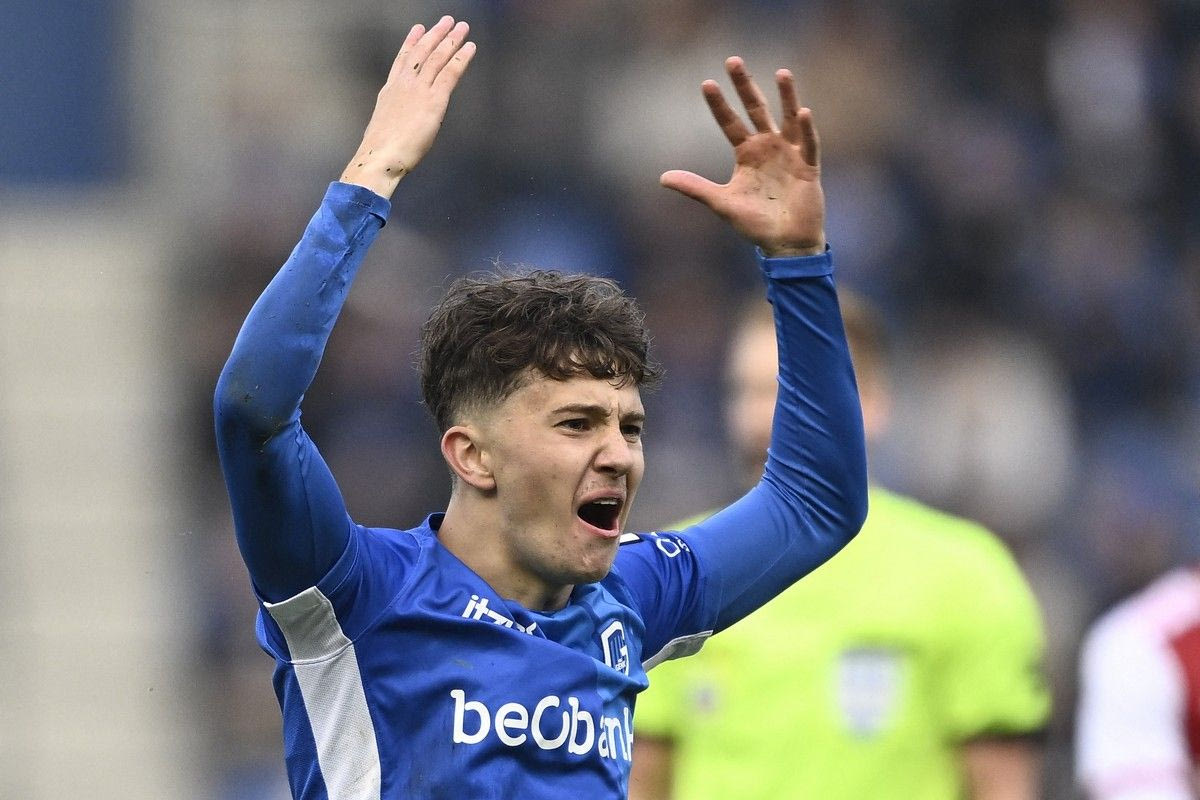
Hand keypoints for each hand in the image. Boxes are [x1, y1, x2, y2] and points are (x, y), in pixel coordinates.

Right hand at [340, 16, 475, 198]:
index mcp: (390, 91)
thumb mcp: (383, 127)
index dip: (411, 43)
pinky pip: (450, 73)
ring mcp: (418, 90)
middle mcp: (404, 84)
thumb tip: (399, 123)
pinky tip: (470, 48)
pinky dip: (461, 58)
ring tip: (461, 27)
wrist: (381, 156)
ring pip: (437, 58)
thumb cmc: (381, 152)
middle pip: (421, 52)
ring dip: (451, 40)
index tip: (418, 30)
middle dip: (435, 34)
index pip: (402, 61)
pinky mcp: (434, 100)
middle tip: (445, 21)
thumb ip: (394, 118)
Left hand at [661, 57, 824, 256]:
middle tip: (732, 60)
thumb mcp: (721, 203)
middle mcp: (768, 147)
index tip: (706, 83)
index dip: (719, 105)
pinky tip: (803, 111)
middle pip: (756, 109)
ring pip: (788, 118)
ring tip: (781, 72)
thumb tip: (662, 178)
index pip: (730, 123)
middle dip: (745, 86)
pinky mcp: (808, 167)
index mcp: (747, 153)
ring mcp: (790, 154)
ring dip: (786, 96)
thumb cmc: (755, 223)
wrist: (784, 244)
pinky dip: (806, 129)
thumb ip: (695, 188)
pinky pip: (809, 144)